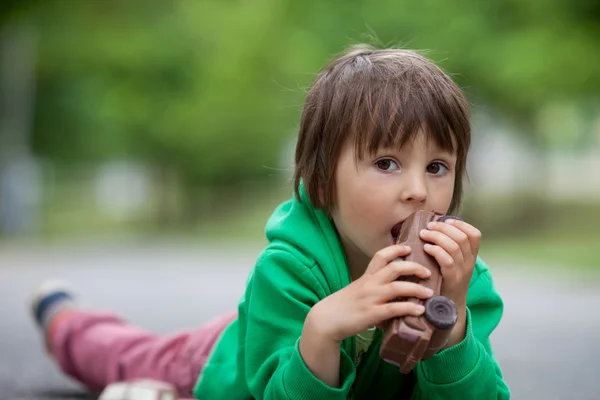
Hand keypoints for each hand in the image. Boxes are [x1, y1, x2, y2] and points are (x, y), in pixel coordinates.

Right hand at [305, 244, 433, 342]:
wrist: (326, 319)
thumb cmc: (343, 306)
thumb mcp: (357, 290)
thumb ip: (373, 288)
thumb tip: (392, 293)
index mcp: (366, 277)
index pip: (381, 256)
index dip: (396, 249)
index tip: (410, 248)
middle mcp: (369, 284)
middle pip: (394, 268)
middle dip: (414, 268)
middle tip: (427, 272)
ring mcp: (370, 298)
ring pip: (397, 288)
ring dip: (416, 289)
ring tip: (429, 293)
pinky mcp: (371, 314)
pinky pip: (394, 309)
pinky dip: (409, 308)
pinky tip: (419, 310)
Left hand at [419, 218, 480, 345]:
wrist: (448, 310)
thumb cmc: (444, 282)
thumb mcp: (452, 264)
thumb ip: (447, 249)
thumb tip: (430, 228)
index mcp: (471, 257)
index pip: (475, 235)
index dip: (461, 224)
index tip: (446, 220)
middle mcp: (469, 263)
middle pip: (462, 237)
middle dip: (444, 227)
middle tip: (429, 226)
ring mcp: (462, 272)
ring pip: (454, 247)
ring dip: (437, 236)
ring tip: (424, 234)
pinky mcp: (452, 281)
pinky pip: (447, 262)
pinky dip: (436, 251)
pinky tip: (426, 248)